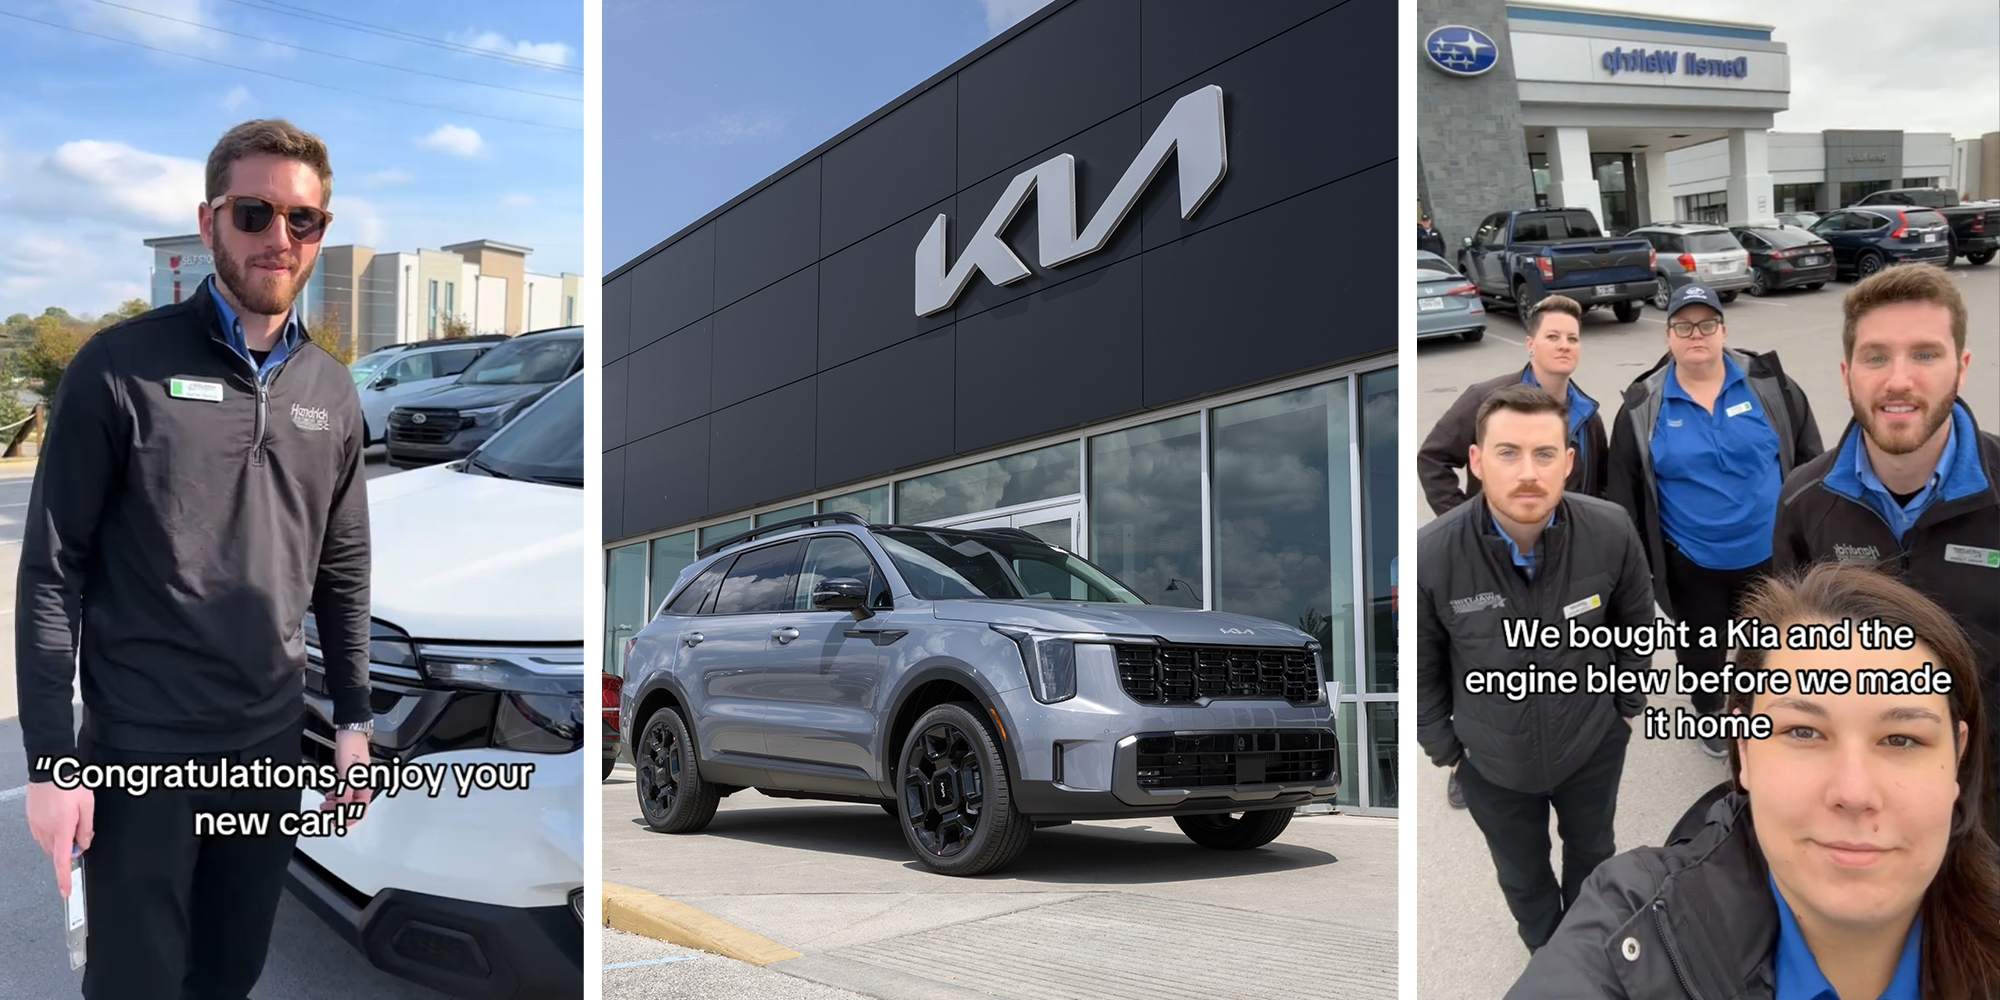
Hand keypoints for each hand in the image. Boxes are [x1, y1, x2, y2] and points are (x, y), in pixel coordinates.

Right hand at [26, 782, 93, 896]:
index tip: (66, 892)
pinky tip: (60, 817)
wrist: (50, 769)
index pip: (62, 861)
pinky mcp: (32, 821)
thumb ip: (87, 829)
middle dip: (70, 849)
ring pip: (50, 844)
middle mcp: (46, 831)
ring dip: (61, 840)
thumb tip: (84, 845)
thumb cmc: (70, 785)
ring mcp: (36, 826)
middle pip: (58, 853)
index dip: (64, 878)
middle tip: (80, 832)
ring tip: (71, 819)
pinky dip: (53, 833)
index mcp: (61, 830)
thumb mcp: (88, 806)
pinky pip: (43, 835)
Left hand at [321, 729, 374, 827]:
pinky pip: (344, 792)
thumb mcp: (347, 772)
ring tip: (325, 806)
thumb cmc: (352, 747)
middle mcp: (362, 785)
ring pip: (348, 800)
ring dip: (336, 806)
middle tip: (326, 815)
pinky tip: (329, 796)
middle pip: (353, 807)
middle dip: (339, 813)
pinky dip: (336, 797)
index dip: (348, 819)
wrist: (350, 731)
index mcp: (365, 785)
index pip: (360, 810)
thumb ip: (346, 791)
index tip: (336, 823)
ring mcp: (356, 780)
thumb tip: (343, 807)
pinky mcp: (349, 775)